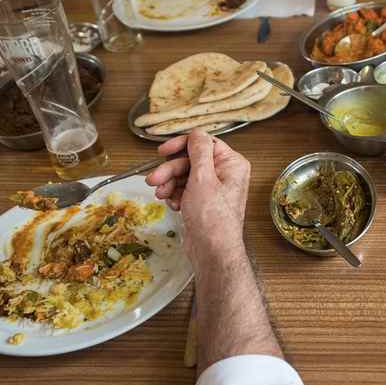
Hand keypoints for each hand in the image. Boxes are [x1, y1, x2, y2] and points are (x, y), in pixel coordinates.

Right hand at [145, 130, 250, 267]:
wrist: (211, 251)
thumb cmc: (212, 218)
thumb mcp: (203, 178)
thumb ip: (199, 151)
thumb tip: (197, 133)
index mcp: (231, 164)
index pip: (203, 143)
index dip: (181, 146)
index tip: (163, 151)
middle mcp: (224, 174)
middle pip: (190, 160)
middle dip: (170, 170)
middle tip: (153, 179)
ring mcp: (212, 189)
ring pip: (183, 176)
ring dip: (169, 183)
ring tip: (161, 194)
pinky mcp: (201, 202)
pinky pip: (183, 190)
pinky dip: (175, 195)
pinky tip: (173, 205)